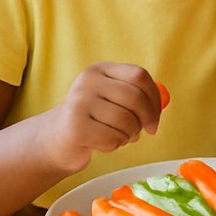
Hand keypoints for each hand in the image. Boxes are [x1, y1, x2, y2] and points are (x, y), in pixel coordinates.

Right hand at [42, 63, 163, 174]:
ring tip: (118, 135)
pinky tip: (101, 143)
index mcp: (99, 70)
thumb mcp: (114, 101)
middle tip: (144, 132)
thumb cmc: (96, 120)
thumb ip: (139, 99)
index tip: (155, 118)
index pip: (139, 76)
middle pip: (135, 97)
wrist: (58, 140)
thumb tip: (157, 111)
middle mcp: (87, 81)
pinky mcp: (75, 126)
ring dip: (129, 134)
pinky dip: (115, 145)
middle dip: (147, 119)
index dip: (154, 99)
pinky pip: (113, 138)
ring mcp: (78, 102)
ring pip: (126, 120)